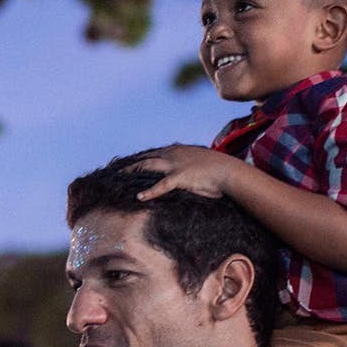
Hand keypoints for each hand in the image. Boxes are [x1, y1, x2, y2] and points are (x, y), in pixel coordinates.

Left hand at [127, 145, 242, 201]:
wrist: (228, 171)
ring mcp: (176, 165)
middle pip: (146, 158)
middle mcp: (173, 154)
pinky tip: (140, 197)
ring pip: (148, 166)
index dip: (141, 158)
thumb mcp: (200, 162)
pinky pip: (161, 185)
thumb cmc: (217, 169)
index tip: (131, 164)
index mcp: (178, 150)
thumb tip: (184, 172)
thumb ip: (189, 164)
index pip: (155, 153)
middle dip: (131, 163)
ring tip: (118, 178)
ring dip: (132, 171)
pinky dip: (150, 192)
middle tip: (117, 169)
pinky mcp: (180, 177)